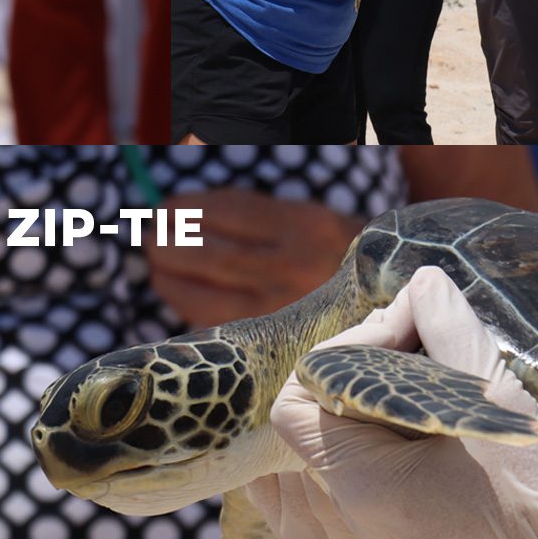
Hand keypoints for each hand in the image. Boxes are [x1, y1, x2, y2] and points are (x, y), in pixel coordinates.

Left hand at [147, 190, 363, 326]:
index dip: (191, 209)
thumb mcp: (303, 219)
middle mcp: (302, 268)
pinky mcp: (280, 337)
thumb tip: (184, 201)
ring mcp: (291, 307)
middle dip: (174, 243)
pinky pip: (222, 319)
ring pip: (214, 291)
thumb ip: (250, 212)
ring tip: (156, 259)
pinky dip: (189, 302)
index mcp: (308, 225)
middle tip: (152, 237)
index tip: (167, 208)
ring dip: (173, 274)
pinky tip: (175, 288)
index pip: (232, 212)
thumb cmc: (328, 252)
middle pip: (218, 255)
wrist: (385, 299)